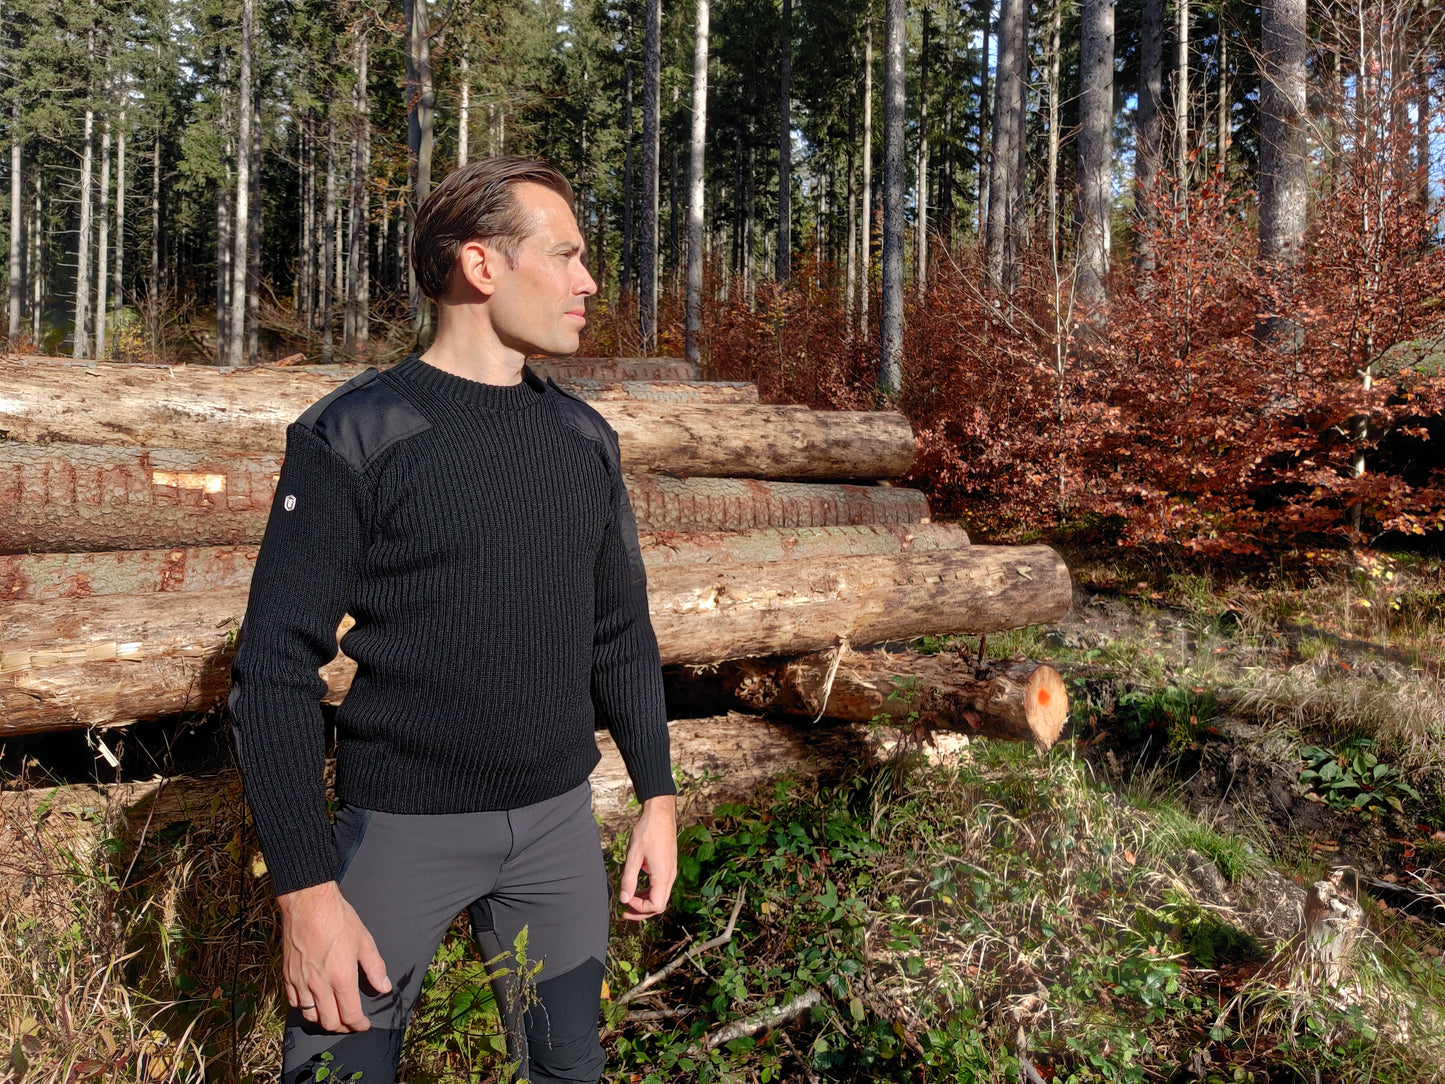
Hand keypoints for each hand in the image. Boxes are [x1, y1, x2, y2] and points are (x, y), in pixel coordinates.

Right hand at [277, 881, 390, 1032]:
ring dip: (323, 1020)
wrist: (309, 904)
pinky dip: (305, 1009)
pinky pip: (294, 1003)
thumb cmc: (338, 919)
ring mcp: (301, 981)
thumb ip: (375, 968)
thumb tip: (384, 987)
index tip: (363, 1025)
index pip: (350, 1015)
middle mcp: (319, 984)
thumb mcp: (364, 941)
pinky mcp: (288, 976)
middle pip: (329, 1022)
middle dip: (342, 1027)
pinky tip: (313, 1004)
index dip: (359, 1025)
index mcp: (341, 978)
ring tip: (332, 1016)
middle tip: (350, 1023)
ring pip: (310, 1016)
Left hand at [618, 794, 676, 920]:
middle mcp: (670, 876)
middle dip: (641, 911)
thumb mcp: (634, 856)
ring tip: (628, 901)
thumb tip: (623, 899)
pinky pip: (661, 887)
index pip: (655, 906)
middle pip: (659, 905)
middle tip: (624, 912)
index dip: (639, 908)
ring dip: (645, 902)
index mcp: (662, 875)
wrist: (660, 813)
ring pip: (660, 896)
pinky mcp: (669, 866)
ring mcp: (671, 871)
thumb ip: (629, 879)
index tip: (625, 900)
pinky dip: (649, 892)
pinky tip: (637, 889)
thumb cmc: (647, 831)